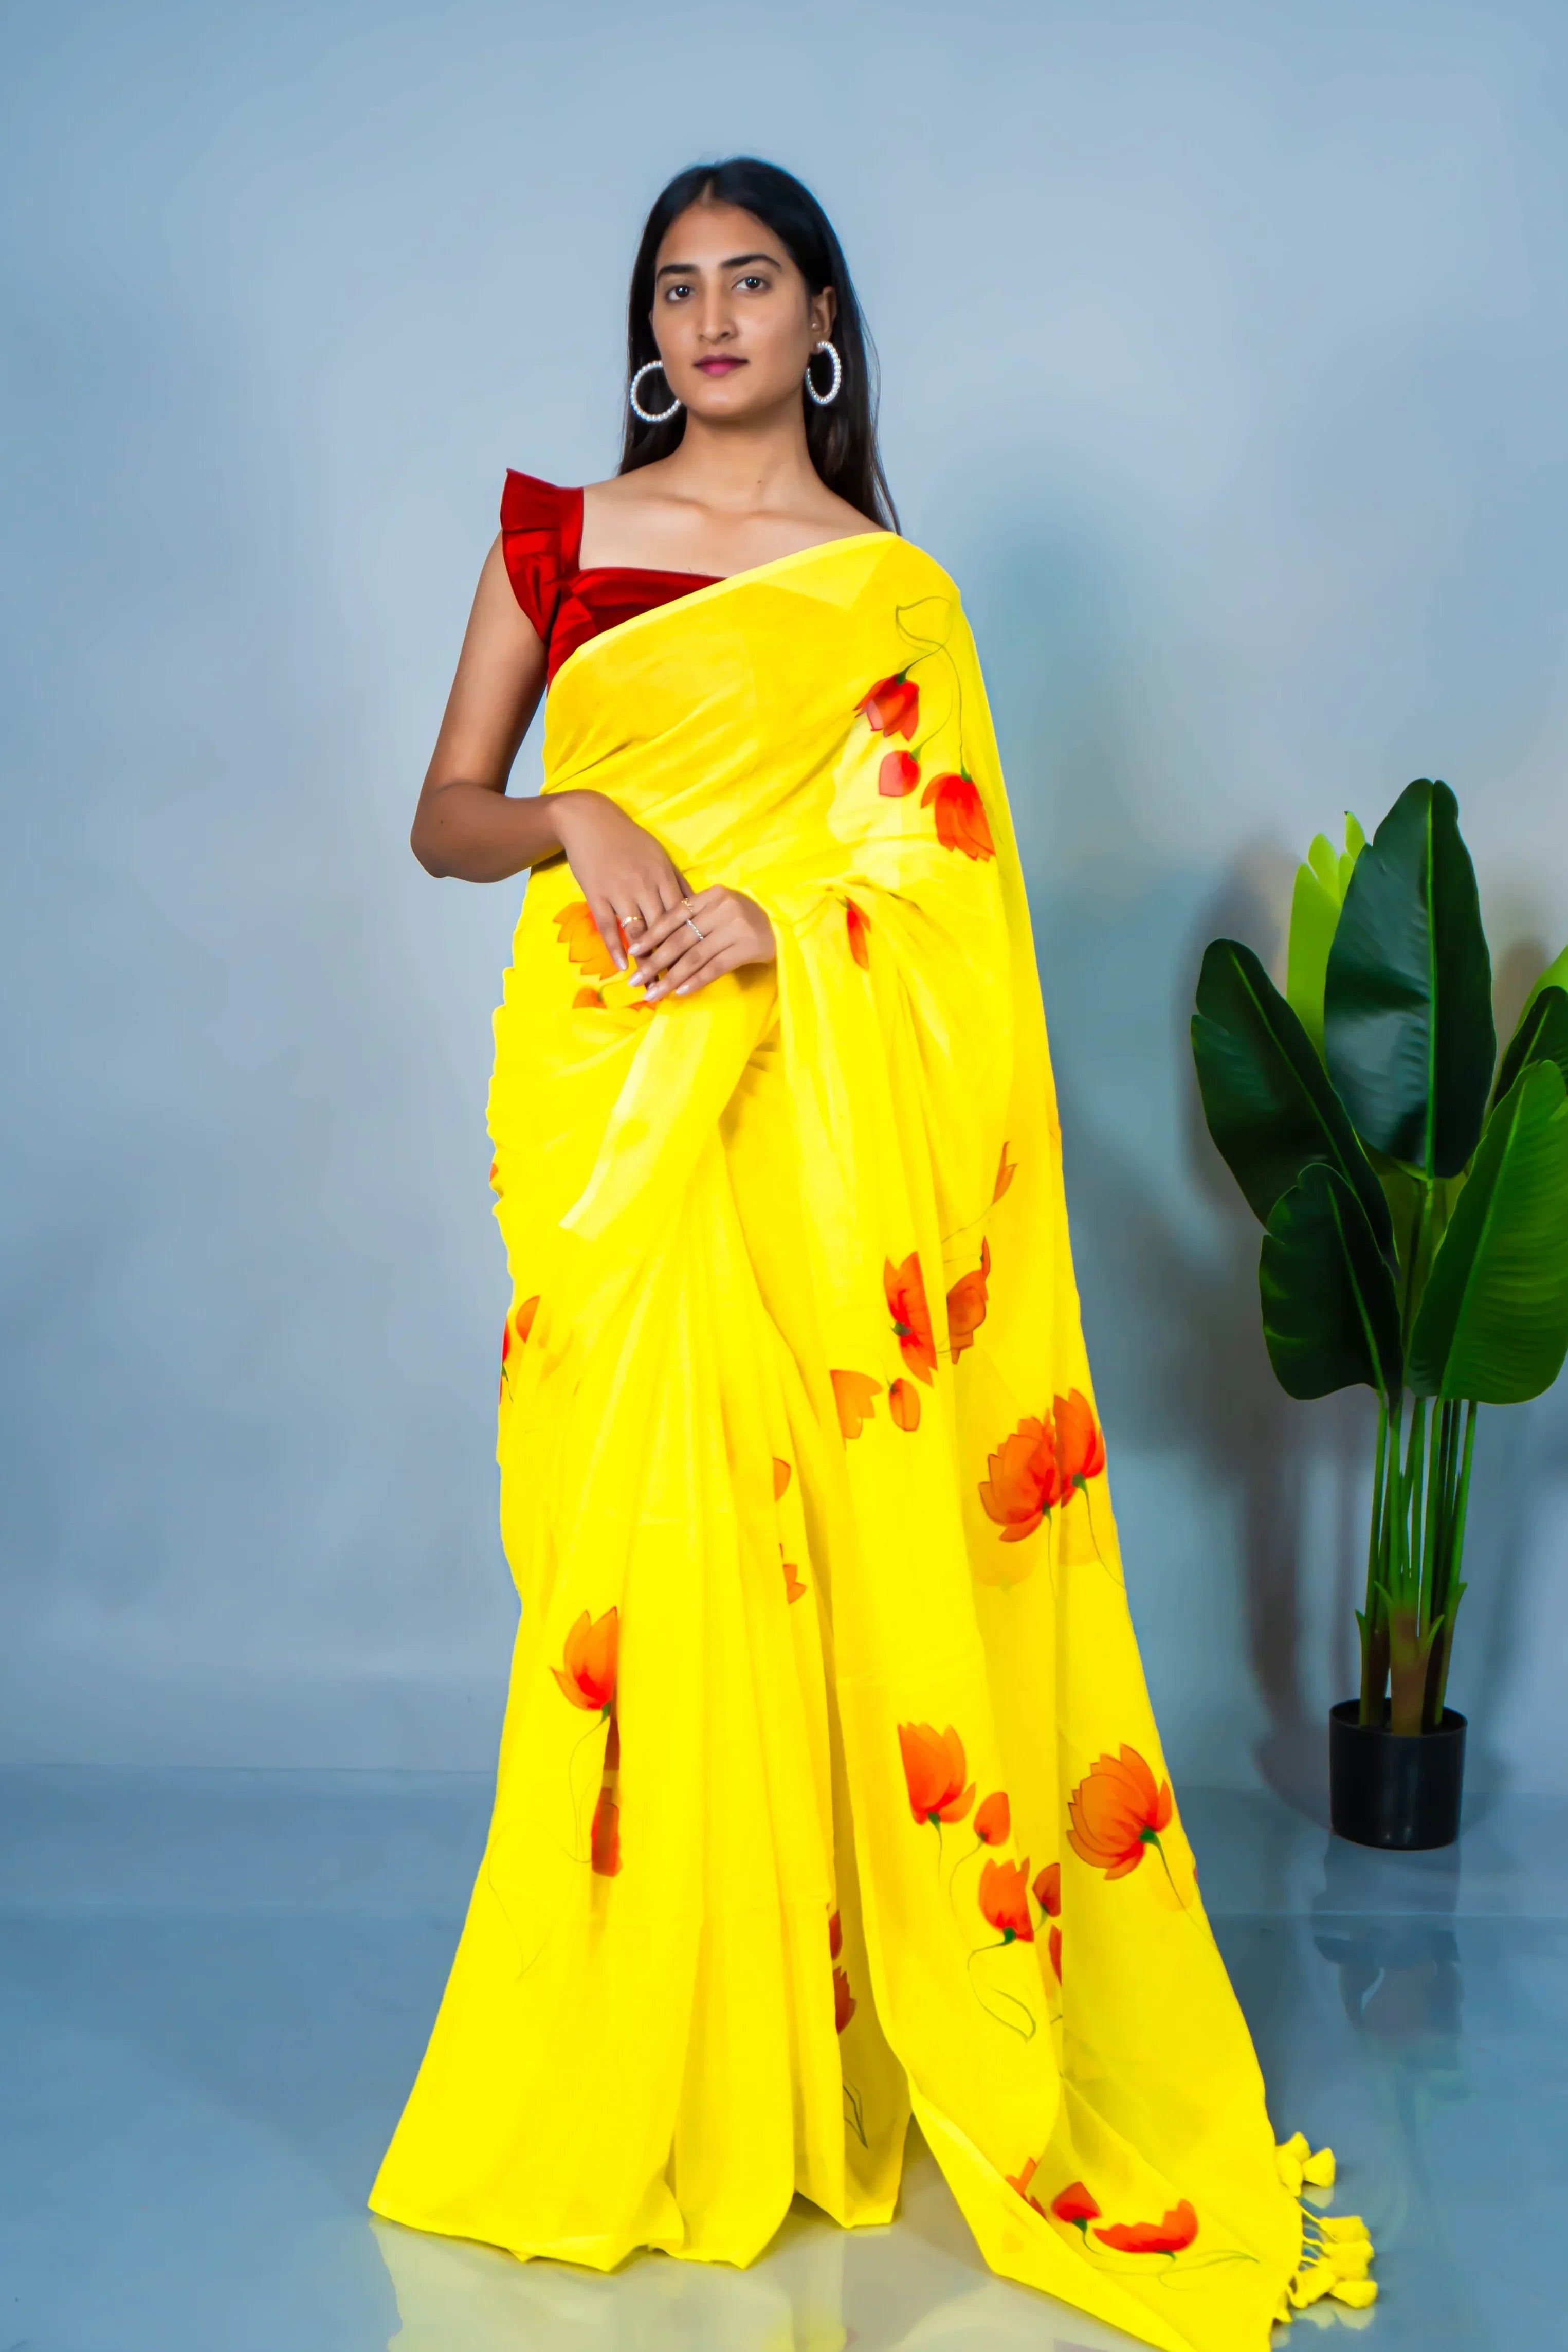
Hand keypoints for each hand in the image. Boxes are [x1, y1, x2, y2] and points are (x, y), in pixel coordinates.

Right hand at [553, 790, 693, 968]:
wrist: (589, 821)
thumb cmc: (628, 839)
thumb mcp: (658, 855)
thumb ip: (676, 880)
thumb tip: (696, 903)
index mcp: (663, 875)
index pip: (681, 916)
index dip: (689, 941)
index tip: (697, 964)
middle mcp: (645, 886)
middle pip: (662, 929)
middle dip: (670, 958)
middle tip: (677, 983)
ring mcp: (620, 891)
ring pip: (637, 932)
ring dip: (645, 960)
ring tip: (651, 984)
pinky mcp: (597, 895)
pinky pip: (608, 927)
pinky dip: (615, 948)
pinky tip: (621, 966)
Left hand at [627, 885, 776, 1000]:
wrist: (784, 924)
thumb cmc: (744, 918)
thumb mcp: (719, 908)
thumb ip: (693, 918)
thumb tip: (655, 944)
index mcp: (711, 895)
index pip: (674, 916)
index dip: (652, 935)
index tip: (633, 952)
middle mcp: (721, 909)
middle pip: (680, 939)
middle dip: (654, 962)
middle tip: (635, 980)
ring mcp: (735, 928)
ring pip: (694, 957)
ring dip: (671, 978)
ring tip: (653, 994)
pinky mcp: (746, 947)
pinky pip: (714, 967)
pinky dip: (695, 981)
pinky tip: (680, 993)